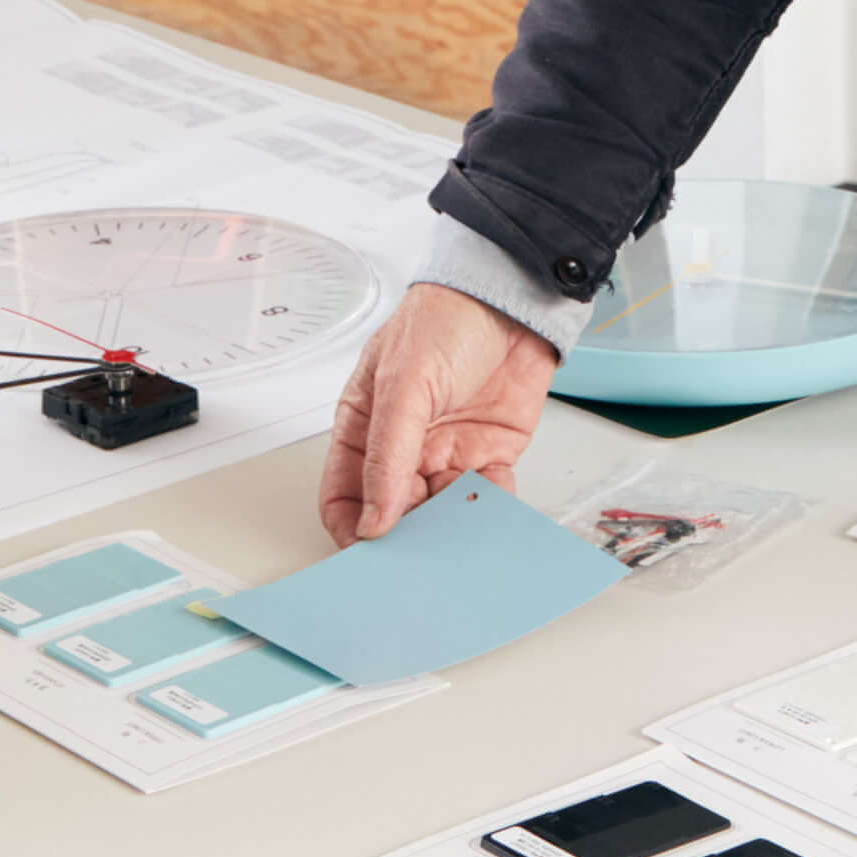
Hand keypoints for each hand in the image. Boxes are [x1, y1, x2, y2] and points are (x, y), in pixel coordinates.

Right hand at [321, 284, 558, 542]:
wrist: (512, 296)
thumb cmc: (446, 317)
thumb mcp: (404, 382)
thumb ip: (389, 453)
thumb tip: (374, 520)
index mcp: (365, 426)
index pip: (344, 495)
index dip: (352, 530)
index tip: (367, 558)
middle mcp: (403, 447)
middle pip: (393, 514)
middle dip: (405, 539)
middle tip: (418, 561)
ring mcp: (447, 453)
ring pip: (441, 514)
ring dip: (450, 530)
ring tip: (459, 540)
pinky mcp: (489, 455)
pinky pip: (486, 499)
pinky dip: (490, 512)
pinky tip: (492, 515)